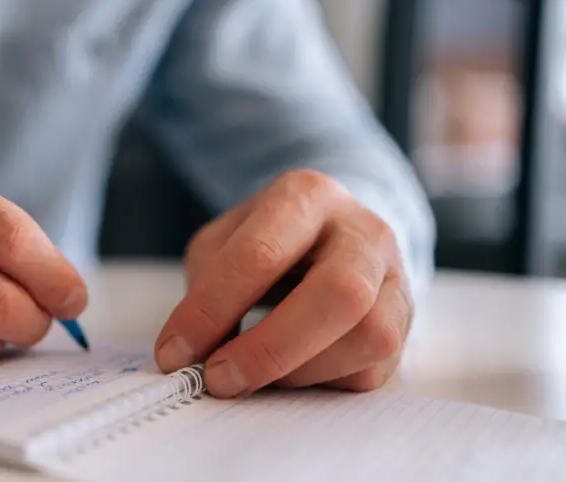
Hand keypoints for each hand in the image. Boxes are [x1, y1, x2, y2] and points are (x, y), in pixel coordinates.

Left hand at [154, 170, 411, 397]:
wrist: (331, 236)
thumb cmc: (266, 242)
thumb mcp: (221, 245)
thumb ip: (204, 293)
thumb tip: (190, 355)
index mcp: (307, 196)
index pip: (260, 254)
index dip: (211, 310)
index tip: (173, 353)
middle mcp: (364, 231)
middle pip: (340, 294)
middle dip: (270, 348)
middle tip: (219, 379)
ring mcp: (396, 278)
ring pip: (369, 337)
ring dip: (299, 372)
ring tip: (254, 375)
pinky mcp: (406, 325)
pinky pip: (371, 370)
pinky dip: (320, 383)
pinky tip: (288, 372)